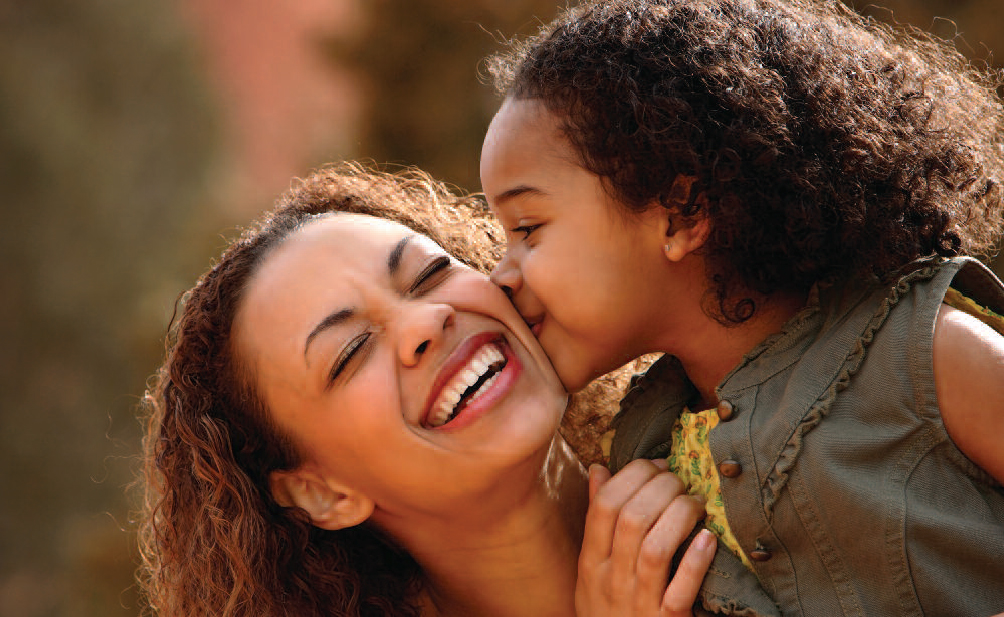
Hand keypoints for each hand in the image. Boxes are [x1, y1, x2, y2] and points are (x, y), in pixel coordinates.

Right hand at [575, 459, 716, 616]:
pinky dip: (695, 560)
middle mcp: (611, 580)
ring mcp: (639, 603)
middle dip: (661, 488)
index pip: (604, 505)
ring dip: (679, 516)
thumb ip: (596, 519)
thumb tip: (598, 469)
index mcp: (591, 563)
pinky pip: (682, 589)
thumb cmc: (609, 610)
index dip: (632, 475)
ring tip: (695, 504)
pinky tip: (707, 539)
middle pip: (632, 519)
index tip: (656, 465)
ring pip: (656, 548)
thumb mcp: (593, 568)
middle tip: (680, 481)